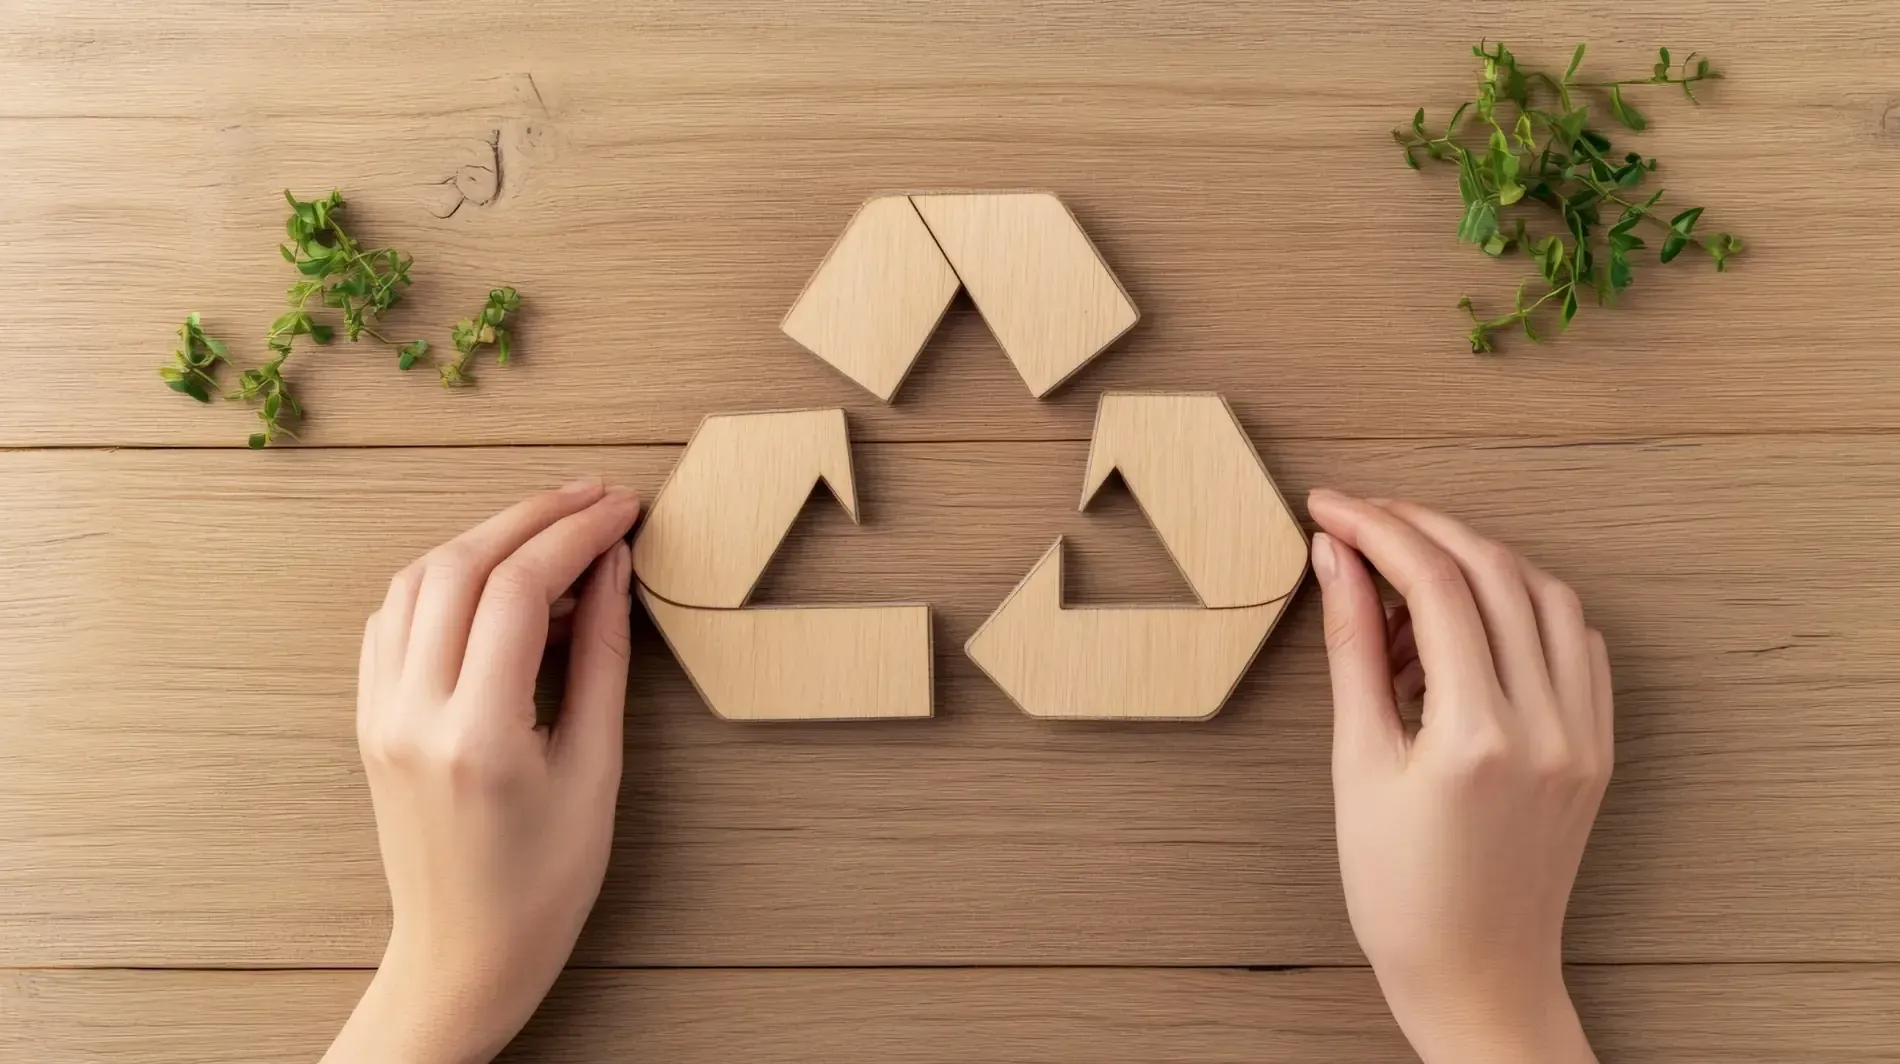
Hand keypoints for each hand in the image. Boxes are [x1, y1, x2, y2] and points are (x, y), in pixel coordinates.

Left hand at [324, 479, 640, 1063]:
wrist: (464, 952)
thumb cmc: (543, 883)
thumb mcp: (597, 770)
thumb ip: (603, 660)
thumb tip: (611, 570)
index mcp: (478, 735)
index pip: (520, 590)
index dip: (576, 534)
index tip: (622, 510)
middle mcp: (413, 714)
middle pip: (462, 565)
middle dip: (535, 516)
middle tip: (595, 496)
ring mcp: (380, 713)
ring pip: (418, 577)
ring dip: (487, 536)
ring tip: (553, 529)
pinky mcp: (369, 716)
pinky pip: (394, 615)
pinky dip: (446, 576)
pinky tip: (497, 579)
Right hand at [1307, 489, 1611, 1063]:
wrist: (1475, 973)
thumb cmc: (1401, 891)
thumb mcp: (1357, 765)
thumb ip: (1352, 650)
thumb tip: (1335, 559)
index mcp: (1476, 735)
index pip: (1432, 585)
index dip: (1376, 528)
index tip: (1329, 508)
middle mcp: (1546, 725)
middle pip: (1492, 572)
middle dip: (1421, 528)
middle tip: (1360, 519)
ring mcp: (1584, 735)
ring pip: (1545, 594)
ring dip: (1476, 561)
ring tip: (1408, 582)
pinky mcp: (1599, 746)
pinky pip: (1576, 642)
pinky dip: (1525, 606)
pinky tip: (1471, 624)